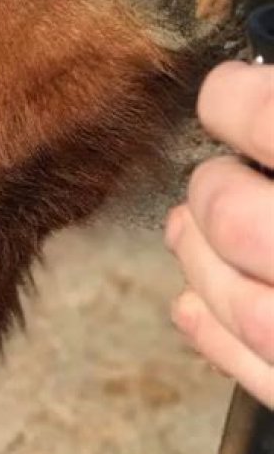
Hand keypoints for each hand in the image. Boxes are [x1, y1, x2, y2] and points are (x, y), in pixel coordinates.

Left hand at [166, 62, 273, 406]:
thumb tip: (257, 79)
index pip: (267, 122)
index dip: (234, 100)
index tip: (227, 92)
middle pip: (235, 219)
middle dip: (212, 191)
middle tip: (219, 175)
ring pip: (243, 306)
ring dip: (199, 261)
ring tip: (188, 229)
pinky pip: (261, 374)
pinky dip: (216, 336)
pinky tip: (190, 305)